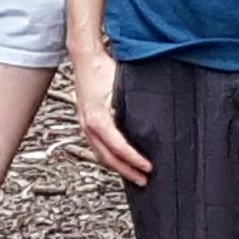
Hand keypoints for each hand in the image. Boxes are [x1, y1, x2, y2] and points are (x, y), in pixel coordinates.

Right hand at [72, 50, 150, 184]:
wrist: (85, 58)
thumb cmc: (103, 69)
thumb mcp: (123, 88)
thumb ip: (135, 107)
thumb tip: (153, 123)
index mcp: (98, 119)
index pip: (118, 148)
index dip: (134, 160)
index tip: (147, 168)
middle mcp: (88, 125)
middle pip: (107, 158)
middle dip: (126, 171)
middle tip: (143, 180)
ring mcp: (84, 124)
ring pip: (100, 154)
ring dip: (116, 167)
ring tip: (133, 174)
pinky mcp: (85, 122)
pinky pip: (96, 146)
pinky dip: (108, 156)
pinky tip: (119, 159)